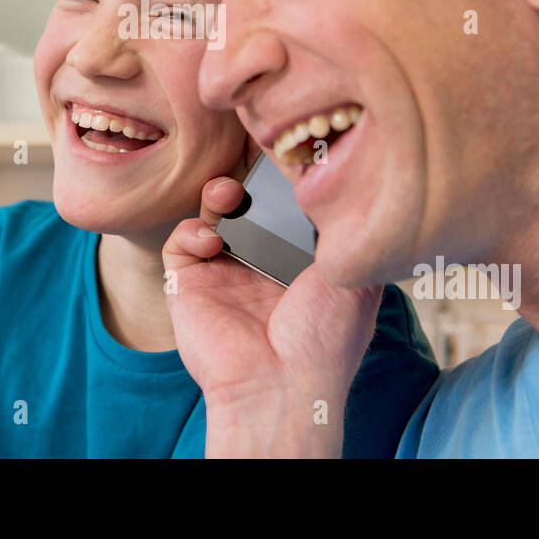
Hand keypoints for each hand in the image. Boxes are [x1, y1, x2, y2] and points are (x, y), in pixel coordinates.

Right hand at [163, 175, 381, 456]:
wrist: (280, 385)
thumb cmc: (324, 338)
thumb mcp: (357, 279)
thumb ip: (347, 233)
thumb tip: (344, 190)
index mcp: (300, 261)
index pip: (288, 205)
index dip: (285, 178)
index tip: (286, 153)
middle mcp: (261, 263)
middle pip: (249, 201)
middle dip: (248, 177)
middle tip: (251, 162)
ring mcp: (224, 272)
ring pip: (213, 214)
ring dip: (218, 193)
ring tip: (228, 193)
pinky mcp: (189, 283)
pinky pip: (181, 242)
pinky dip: (192, 231)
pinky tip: (211, 240)